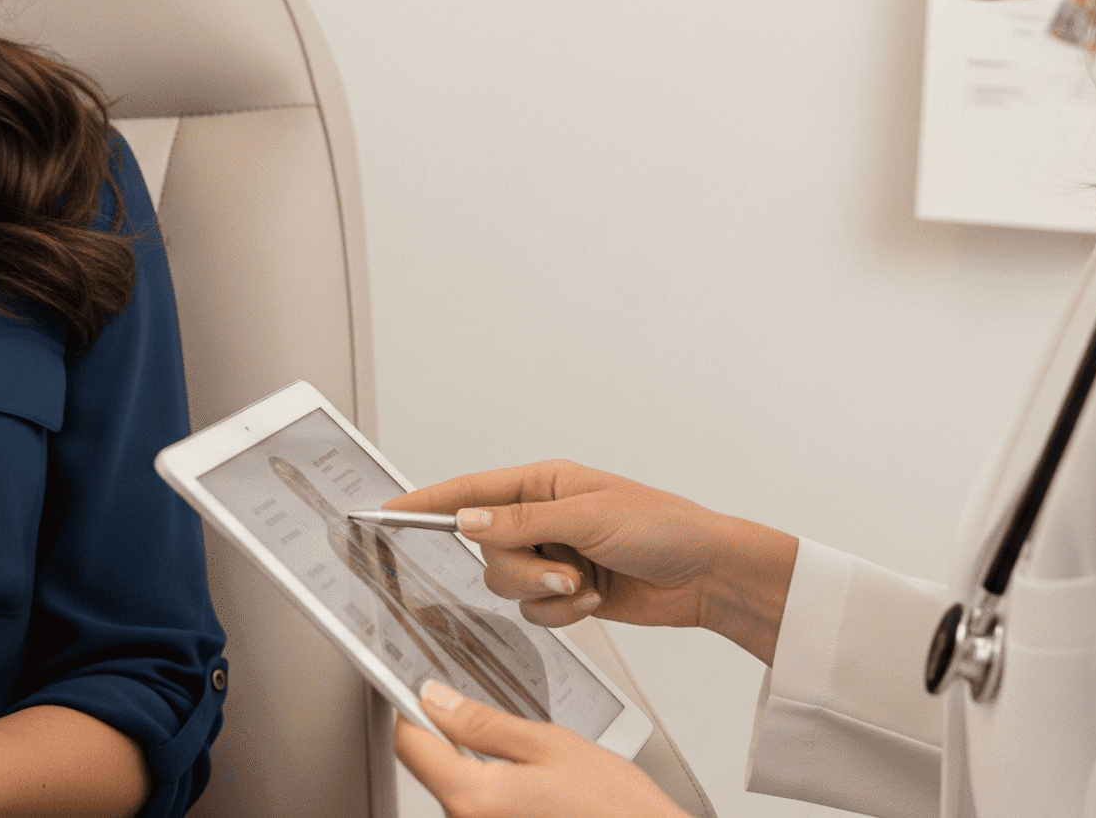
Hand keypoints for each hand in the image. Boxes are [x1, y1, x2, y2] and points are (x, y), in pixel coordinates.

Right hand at [385, 460, 795, 662]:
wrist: (707, 575)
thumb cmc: (663, 528)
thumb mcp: (589, 518)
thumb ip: (521, 524)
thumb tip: (467, 522)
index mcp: (545, 484)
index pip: (472, 491)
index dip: (428, 501)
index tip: (387, 509)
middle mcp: (544, 518)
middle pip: (488, 550)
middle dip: (523, 570)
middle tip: (564, 571)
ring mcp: (555, 556)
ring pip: (508, 585)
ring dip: (547, 593)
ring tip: (587, 584)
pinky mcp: (568, 591)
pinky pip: (536, 612)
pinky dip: (563, 612)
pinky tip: (595, 599)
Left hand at [394, 680, 687, 817]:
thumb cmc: (614, 807)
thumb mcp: (549, 744)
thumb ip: (483, 723)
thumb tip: (435, 700)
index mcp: (472, 798)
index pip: (411, 744)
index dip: (412, 708)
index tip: (423, 688)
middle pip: (433, 768)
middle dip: (455, 738)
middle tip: (504, 725)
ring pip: (459, 788)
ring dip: (481, 767)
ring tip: (537, 767)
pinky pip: (481, 808)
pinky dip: (498, 790)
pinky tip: (538, 789)